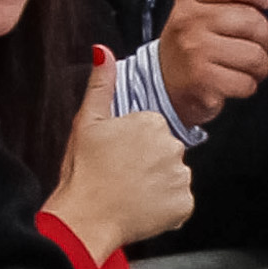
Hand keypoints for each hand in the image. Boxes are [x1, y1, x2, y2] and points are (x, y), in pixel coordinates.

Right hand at [46, 47, 193, 260]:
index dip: (132, 145)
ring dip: (157, 186)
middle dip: (148, 164)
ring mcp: (180, 177)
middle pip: (165, 153)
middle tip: (122, 176)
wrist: (85, 218)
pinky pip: (179, 204)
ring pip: (173, 178)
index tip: (116, 156)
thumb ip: (100, 84)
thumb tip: (102, 50)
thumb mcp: (87, 121)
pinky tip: (142, 208)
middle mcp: (172, 146)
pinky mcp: (184, 205)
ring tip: (130, 193)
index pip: (151, 131)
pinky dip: (165, 208)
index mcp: (151, 122)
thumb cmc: (83, 172)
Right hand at [157, 0, 267, 126]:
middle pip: (251, 20)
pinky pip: (246, 81)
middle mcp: (190, 21)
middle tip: (258, 46)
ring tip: (249, 68)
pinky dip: (248, 86)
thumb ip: (227, 1)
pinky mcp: (202, 80)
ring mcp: (194, 50)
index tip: (267, 3)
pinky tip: (237, 83)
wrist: (161, 82)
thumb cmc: (191, 46)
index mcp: (190, 0)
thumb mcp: (197, 12)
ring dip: (260, 66)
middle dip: (265, 38)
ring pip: (254, 55)